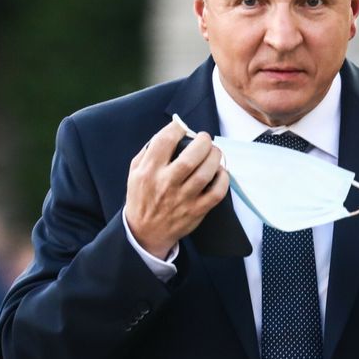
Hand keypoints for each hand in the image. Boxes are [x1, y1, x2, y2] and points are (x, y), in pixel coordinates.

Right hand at [125, 121, 229, 258]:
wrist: (145, 232)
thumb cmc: (142, 196)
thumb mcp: (135, 172)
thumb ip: (150, 151)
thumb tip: (173, 130)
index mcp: (148, 172)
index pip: (164, 142)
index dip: (177, 128)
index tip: (183, 127)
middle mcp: (166, 184)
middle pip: (191, 157)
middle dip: (203, 142)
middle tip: (204, 139)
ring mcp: (182, 199)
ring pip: (205, 173)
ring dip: (215, 157)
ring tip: (214, 152)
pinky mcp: (196, 211)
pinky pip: (216, 193)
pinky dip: (223, 179)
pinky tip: (220, 172)